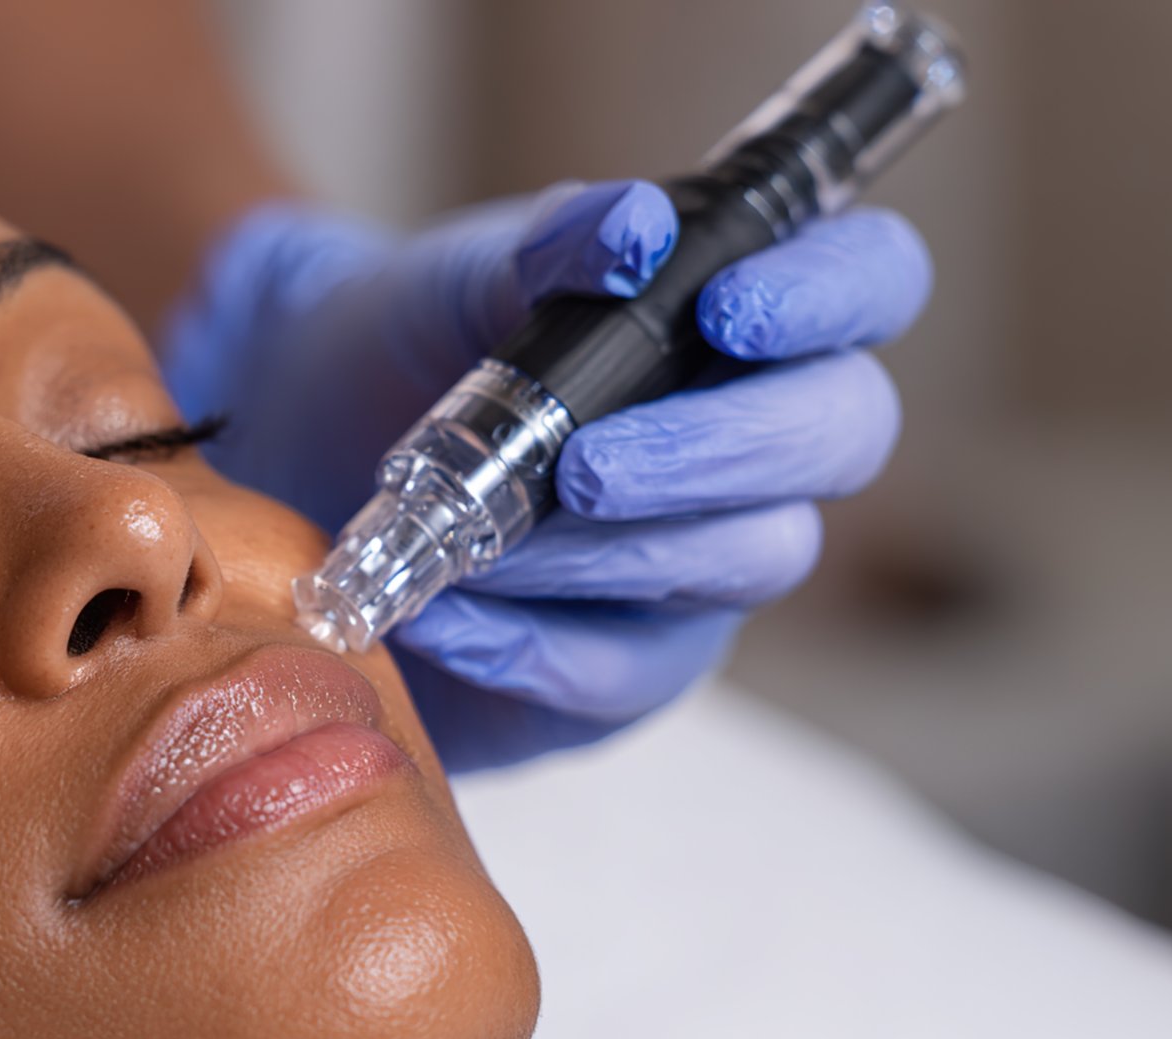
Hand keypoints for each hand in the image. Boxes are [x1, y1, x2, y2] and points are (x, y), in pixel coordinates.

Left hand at [159, 180, 931, 771]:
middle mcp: (758, 437)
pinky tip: (444, 616)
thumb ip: (548, 247)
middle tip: (584, 468)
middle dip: (717, 452)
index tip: (728, 313)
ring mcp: (712, 559)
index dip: (833, 295)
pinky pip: (630, 673)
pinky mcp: (635, 665)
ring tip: (480, 541)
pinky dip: (531, 645)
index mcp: (740, 312)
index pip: (869, 280)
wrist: (302, 455)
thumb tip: (632, 233)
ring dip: (606, 555)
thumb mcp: (459, 282)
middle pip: (842, 435)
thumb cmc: (414, 347)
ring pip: (747, 561)